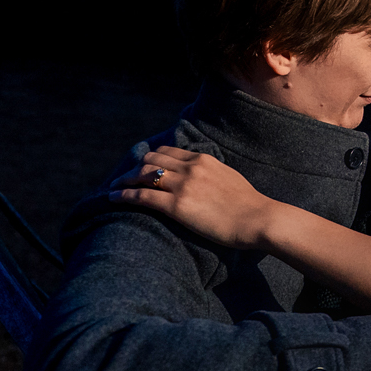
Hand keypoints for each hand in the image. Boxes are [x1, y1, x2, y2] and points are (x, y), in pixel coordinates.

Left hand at [109, 147, 273, 247]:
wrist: (257, 219)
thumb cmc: (249, 205)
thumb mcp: (230, 178)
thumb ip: (212, 174)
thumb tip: (204, 180)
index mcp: (203, 160)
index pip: (169, 152)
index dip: (152, 158)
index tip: (143, 165)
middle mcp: (191, 168)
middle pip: (152, 160)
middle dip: (135, 168)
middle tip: (125, 177)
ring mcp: (183, 186)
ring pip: (143, 175)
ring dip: (125, 180)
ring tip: (115, 187)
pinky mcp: (177, 206)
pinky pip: (142, 196)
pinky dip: (124, 195)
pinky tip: (113, 198)